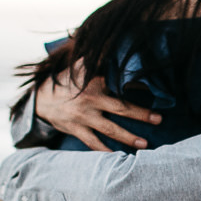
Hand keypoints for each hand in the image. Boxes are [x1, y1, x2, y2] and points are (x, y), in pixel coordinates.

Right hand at [35, 67, 160, 151]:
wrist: (41, 99)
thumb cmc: (67, 81)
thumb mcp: (80, 65)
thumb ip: (97, 57)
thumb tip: (115, 42)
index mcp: (94, 82)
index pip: (118, 81)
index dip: (136, 83)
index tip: (155, 87)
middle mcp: (91, 100)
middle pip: (120, 108)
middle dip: (141, 114)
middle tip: (159, 120)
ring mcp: (83, 116)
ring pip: (110, 129)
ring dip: (128, 137)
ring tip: (144, 144)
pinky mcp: (77, 130)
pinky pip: (93, 143)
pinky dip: (106, 151)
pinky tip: (118, 157)